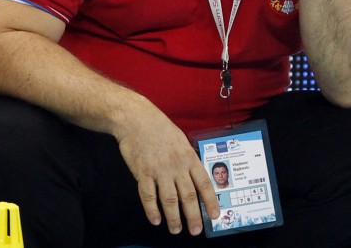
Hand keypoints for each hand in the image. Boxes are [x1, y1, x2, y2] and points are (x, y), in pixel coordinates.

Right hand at [114, 108, 218, 235]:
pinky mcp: (142, 172)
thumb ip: (188, 159)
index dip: (210, 201)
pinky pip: (148, 195)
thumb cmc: (159, 127)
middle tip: (195, 231)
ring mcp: (159, 170)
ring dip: (173, 217)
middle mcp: (176, 166)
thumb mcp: (180, 140)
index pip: (204, 183)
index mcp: (189, 157)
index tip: (214, 216)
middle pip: (188, 196)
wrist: (135, 119)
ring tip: (176, 229)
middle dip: (193, 216)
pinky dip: (151, 210)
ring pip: (169, 199)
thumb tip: (195, 176)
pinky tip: (155, 220)